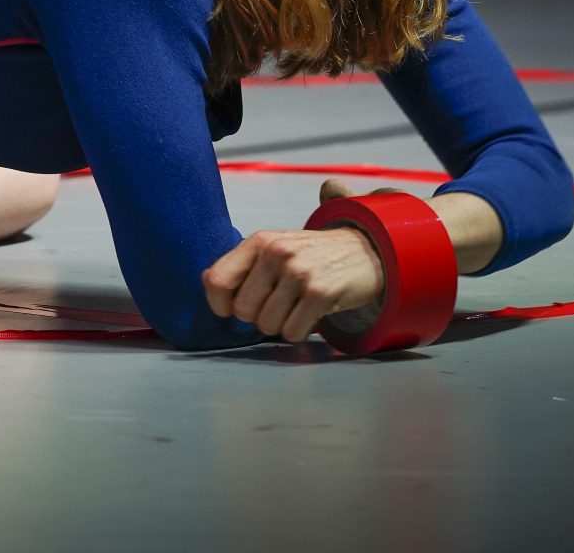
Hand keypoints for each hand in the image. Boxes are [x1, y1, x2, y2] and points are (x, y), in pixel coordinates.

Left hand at [200, 179, 403, 343]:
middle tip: (280, 303)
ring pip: (267, 325)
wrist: (368, 250)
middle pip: (243, 311)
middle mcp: (276, 253)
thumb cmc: (314, 254)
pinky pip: (292, 332)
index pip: (216, 280)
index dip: (219, 304)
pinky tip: (312, 313)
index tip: (230, 310)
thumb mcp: (276, 248)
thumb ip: (242, 265)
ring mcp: (298, 272)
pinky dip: (300, 331)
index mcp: (259, 241)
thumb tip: (206, 280)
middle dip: (258, 316)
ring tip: (297, 305)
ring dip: (281, 324)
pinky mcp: (320, 293)